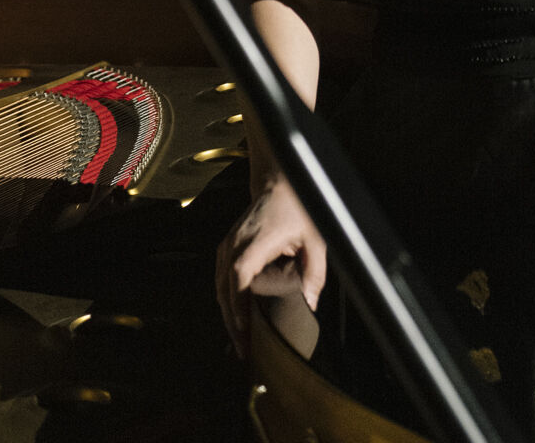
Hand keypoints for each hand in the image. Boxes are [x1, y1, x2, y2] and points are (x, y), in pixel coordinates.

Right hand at [215, 176, 327, 355]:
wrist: (279, 183)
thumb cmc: (297, 209)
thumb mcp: (314, 239)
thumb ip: (314, 273)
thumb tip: (310, 304)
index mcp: (254, 243)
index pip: (239, 278)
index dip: (239, 305)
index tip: (244, 330)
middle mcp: (234, 244)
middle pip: (224, 290)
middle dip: (232, 322)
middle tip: (244, 350)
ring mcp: (227, 246)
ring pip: (219, 287)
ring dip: (228, 314)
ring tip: (240, 341)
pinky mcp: (226, 248)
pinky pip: (221, 280)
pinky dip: (226, 300)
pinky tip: (235, 318)